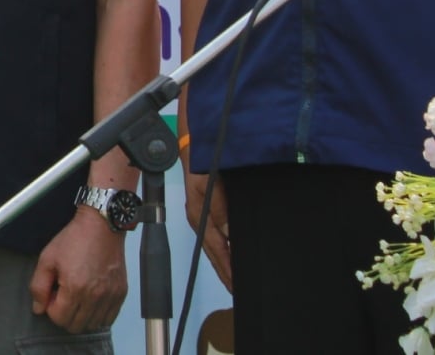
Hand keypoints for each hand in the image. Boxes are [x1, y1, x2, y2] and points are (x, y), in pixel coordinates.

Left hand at [29, 209, 127, 333]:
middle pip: (76, 326)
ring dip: (81, 317)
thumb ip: (38, 286)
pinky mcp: (120, 294)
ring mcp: (110, 296)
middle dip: (64, 316)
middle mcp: (94, 296)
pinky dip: (97, 315)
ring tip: (76, 298)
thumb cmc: (73, 239)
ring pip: (92, 325)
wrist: (101, 226)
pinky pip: (109, 318)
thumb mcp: (47, 258)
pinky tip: (90, 301)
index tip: (51, 295)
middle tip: (62, 297)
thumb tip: (38, 308)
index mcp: (74, 288)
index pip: (59, 319)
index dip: (50, 309)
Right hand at [184, 168, 231, 290]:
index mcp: (200, 218)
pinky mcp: (210, 209)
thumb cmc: (199, 162)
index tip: (238, 287)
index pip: (217, 251)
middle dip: (226, 273)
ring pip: (217, 247)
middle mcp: (201, 220)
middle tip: (239, 291)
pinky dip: (227, 249)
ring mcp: (204, 216)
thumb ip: (219, 211)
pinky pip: (219, 236)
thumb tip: (231, 235)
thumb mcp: (208, 186)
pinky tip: (234, 253)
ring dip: (226, 263)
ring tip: (237, 279)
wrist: (195, 143)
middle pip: (214, 253)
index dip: (228, 269)